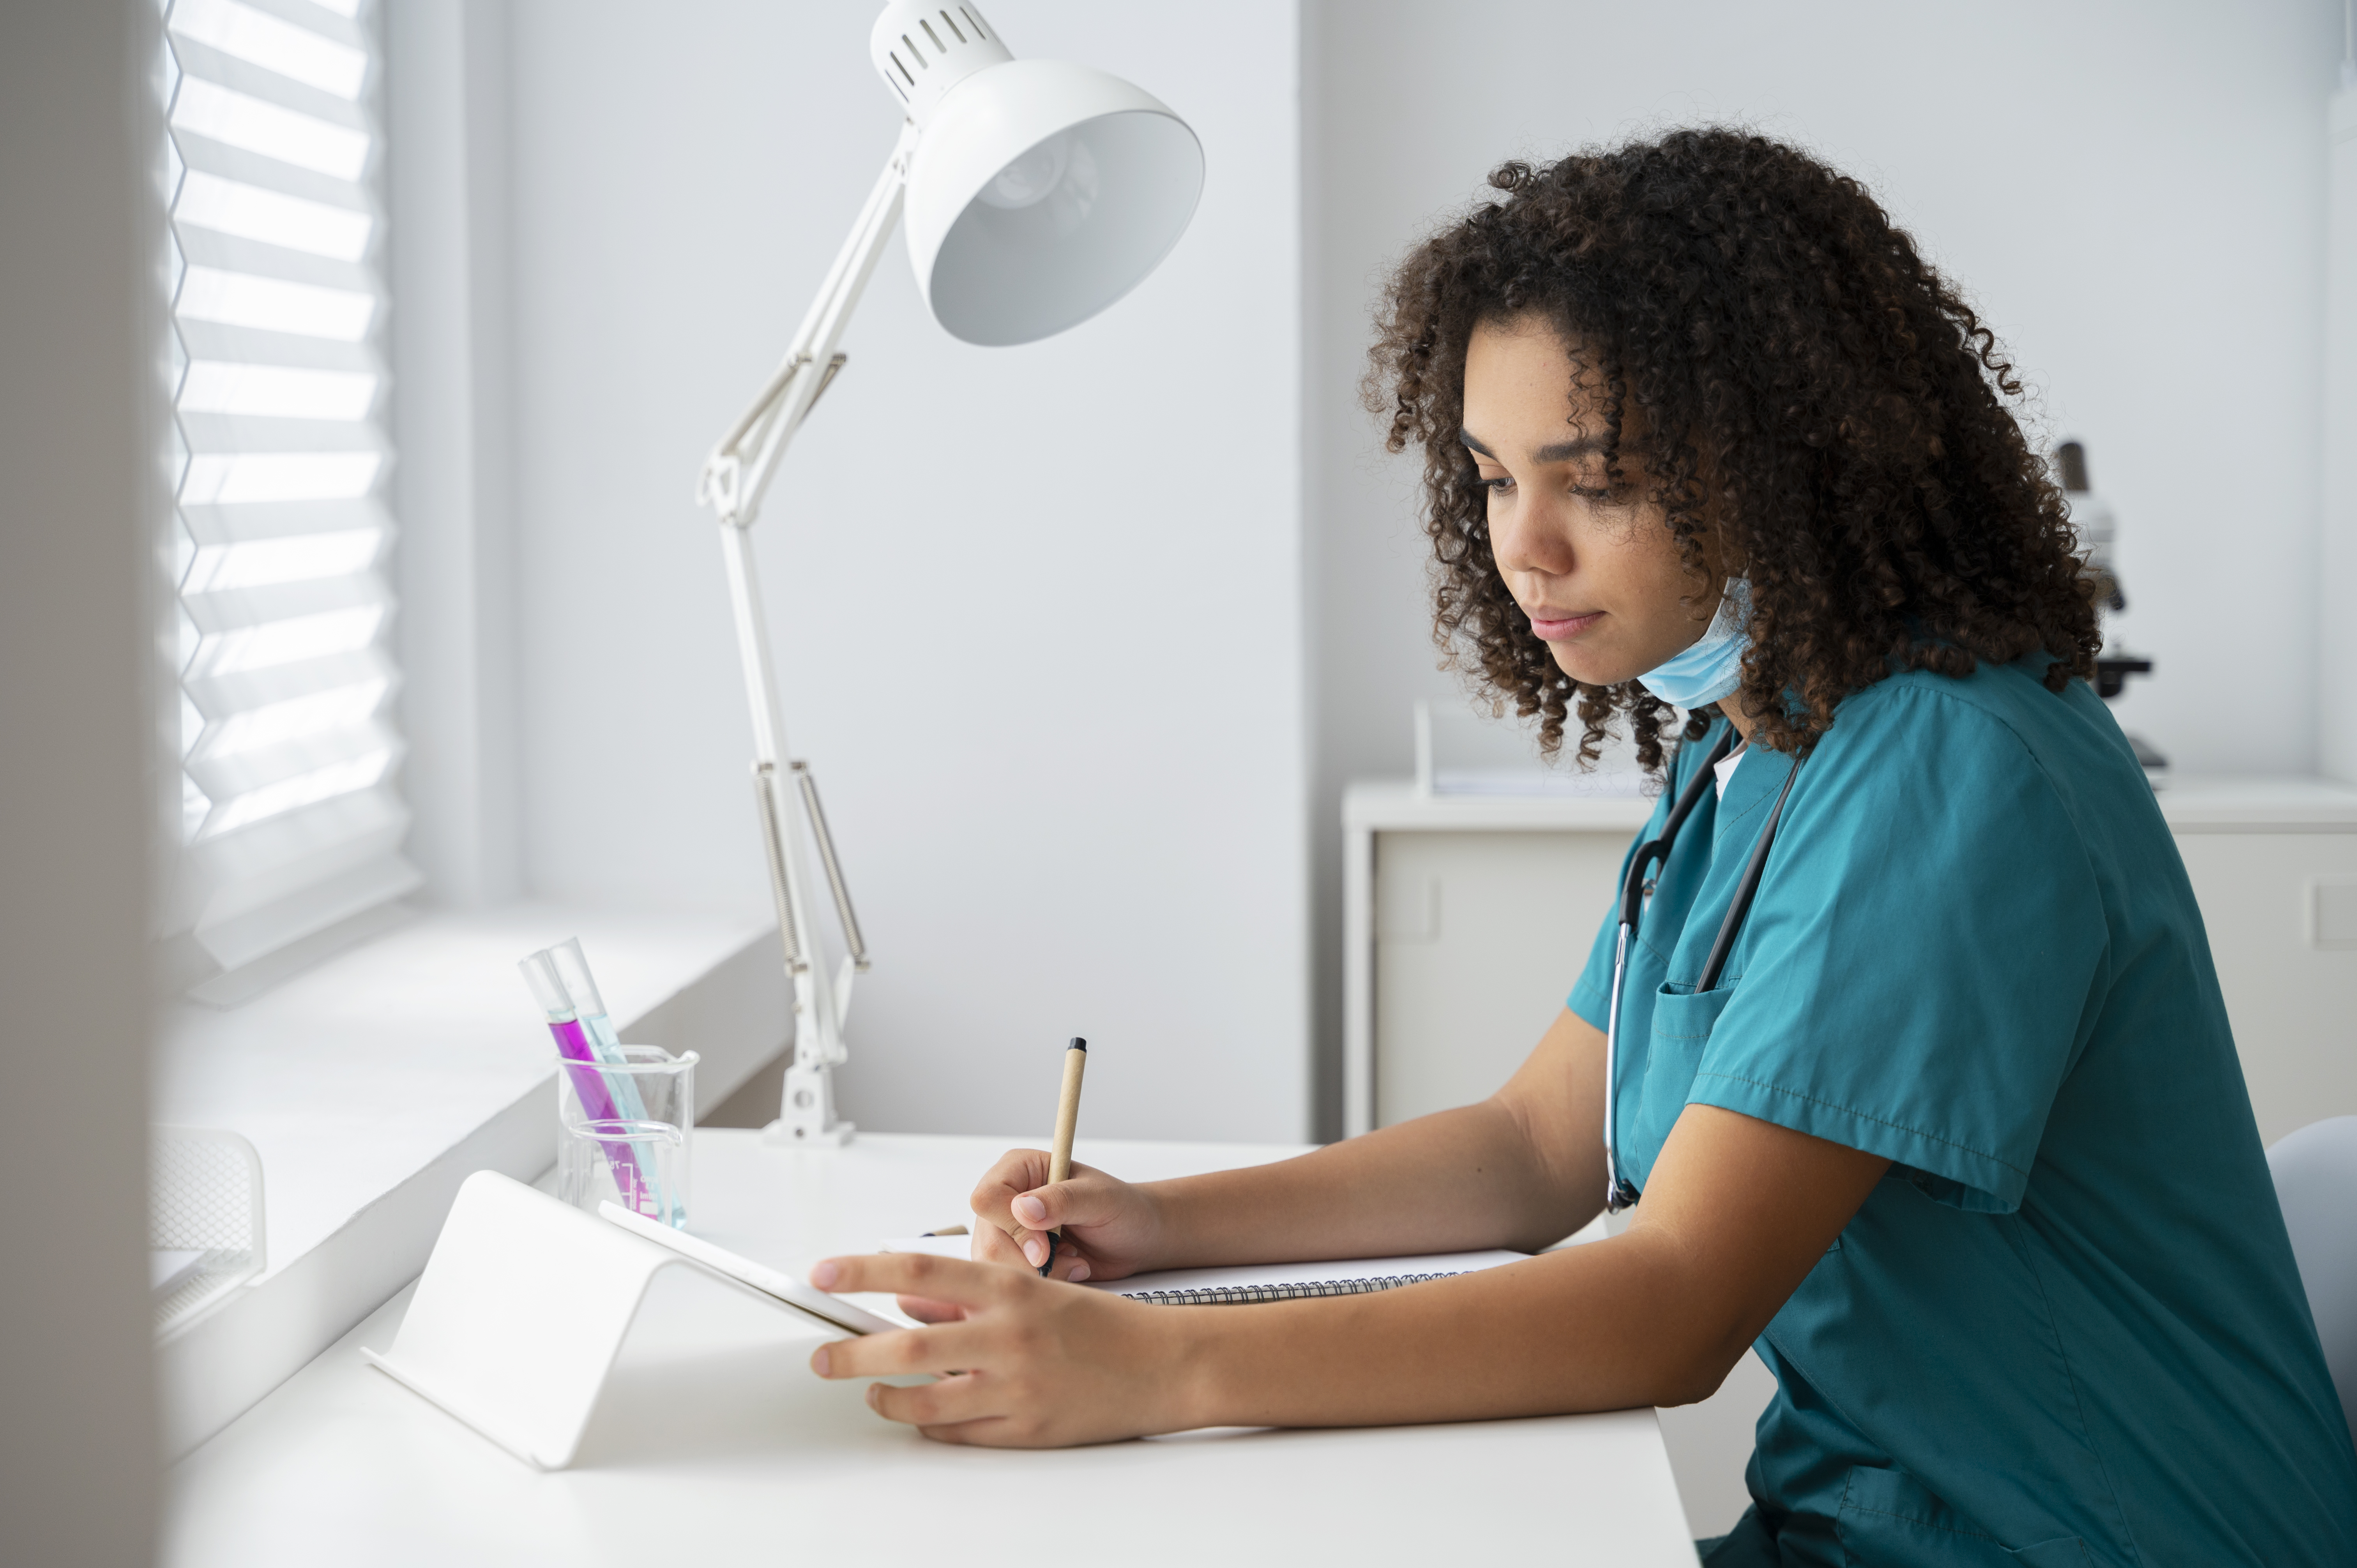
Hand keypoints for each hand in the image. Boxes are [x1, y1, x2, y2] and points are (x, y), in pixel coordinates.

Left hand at [806, 1252, 1197, 1445]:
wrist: (1164, 1364)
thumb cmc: (1099, 1323)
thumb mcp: (1035, 1289)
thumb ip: (970, 1291)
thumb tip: (907, 1300)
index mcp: (1011, 1288)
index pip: (918, 1268)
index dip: (863, 1269)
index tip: (823, 1273)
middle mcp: (1010, 1335)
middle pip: (906, 1345)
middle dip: (850, 1355)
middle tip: (822, 1359)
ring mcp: (1017, 1387)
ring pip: (923, 1400)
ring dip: (885, 1398)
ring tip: (873, 1393)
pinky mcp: (1027, 1430)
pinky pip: (957, 1434)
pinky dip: (929, 1425)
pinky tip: (923, 1414)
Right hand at [966, 1148, 1166, 1283]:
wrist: (1137, 1238)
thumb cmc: (1123, 1209)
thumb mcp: (1100, 1199)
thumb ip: (1062, 1200)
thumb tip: (1023, 1208)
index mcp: (1019, 1169)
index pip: (987, 1199)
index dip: (1012, 1228)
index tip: (1045, 1248)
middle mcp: (1006, 1198)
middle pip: (987, 1240)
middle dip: (1028, 1262)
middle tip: (1070, 1259)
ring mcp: (1006, 1231)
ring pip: (993, 1266)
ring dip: (1039, 1275)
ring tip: (1073, 1261)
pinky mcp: (1014, 1259)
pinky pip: (1008, 1281)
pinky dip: (1040, 1285)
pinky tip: (1067, 1270)